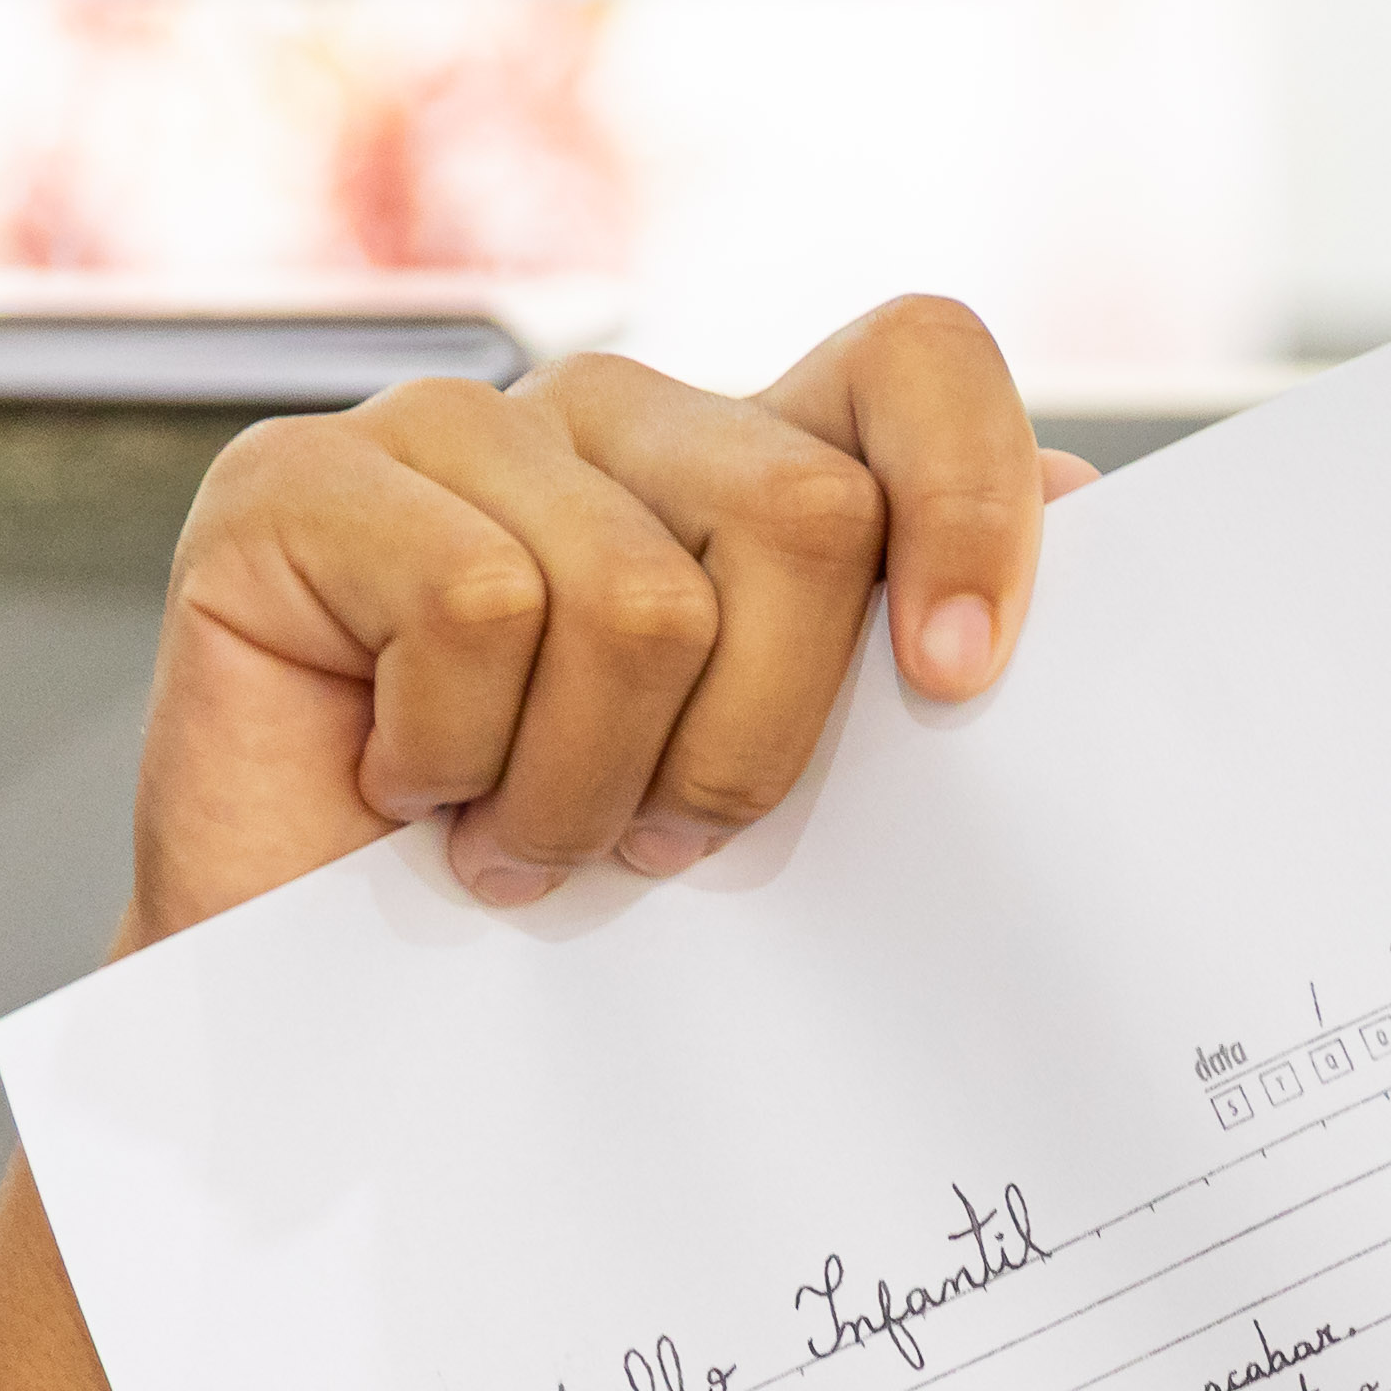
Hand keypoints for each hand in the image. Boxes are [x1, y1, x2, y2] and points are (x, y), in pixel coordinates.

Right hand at [124, 296, 1095, 948]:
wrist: (338, 1031)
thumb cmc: (572, 914)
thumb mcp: (777, 792)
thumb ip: (903, 655)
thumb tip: (1096, 518)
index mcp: (739, 466)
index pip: (915, 359)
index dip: (971, 498)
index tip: (960, 687)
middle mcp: (605, 416)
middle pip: (808, 510)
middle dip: (762, 738)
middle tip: (665, 844)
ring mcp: (444, 427)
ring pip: (637, 597)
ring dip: (585, 788)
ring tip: (520, 839)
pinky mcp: (294, 479)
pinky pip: (474, 609)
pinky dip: (458, 759)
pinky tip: (409, 795)